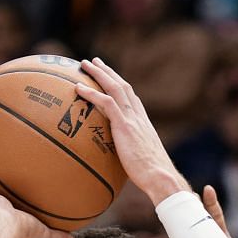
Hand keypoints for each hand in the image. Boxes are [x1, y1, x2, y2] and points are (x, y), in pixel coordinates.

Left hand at [75, 57, 186, 202]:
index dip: (120, 85)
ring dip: (99, 73)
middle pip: (122, 86)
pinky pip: (106, 102)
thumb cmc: (152, 175)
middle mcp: (138, 115)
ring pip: (114, 87)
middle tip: (95, 62)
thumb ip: (131, 155)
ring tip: (85, 64)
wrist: (160, 176)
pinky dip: (91, 93)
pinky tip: (78, 87)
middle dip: (108, 72)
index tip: (111, 77)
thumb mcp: (141, 161)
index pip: (131, 97)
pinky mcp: (124, 125)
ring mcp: (132, 118)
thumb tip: (122, 164)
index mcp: (143, 122)